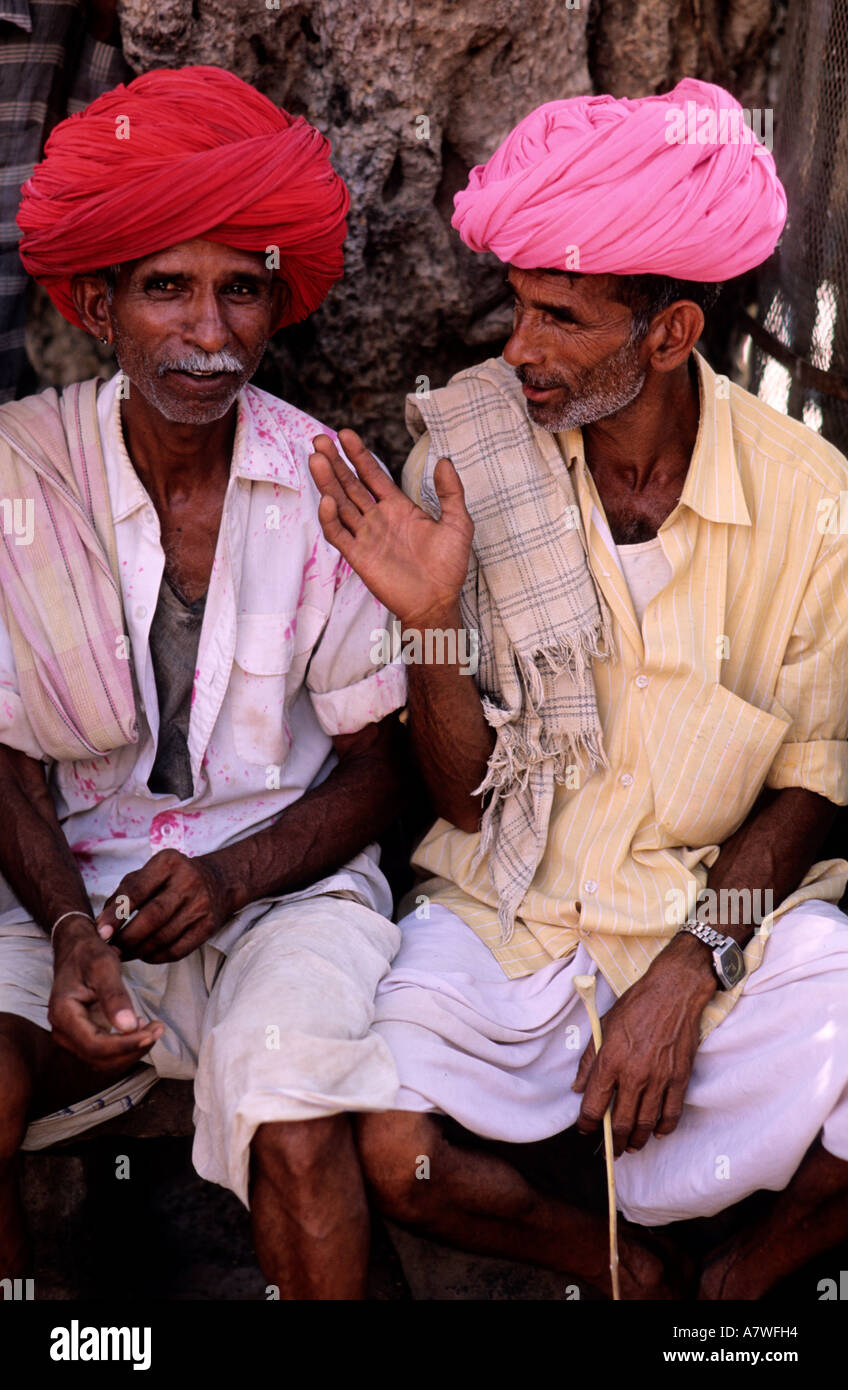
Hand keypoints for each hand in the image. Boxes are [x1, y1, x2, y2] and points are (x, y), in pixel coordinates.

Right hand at [49, 920, 163, 1068]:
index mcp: (63, 1014)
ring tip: (153, 1028)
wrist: (75, 949)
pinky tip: (139, 1029)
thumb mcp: (103, 966)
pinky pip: (104, 1053)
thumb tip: (128, 1026)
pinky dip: (125, 1047)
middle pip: (99, 1058)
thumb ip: (115, 996)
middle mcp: (62, 1031)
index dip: (126, 1045)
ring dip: (131, 1051)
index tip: (152, 1032)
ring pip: (103, 1061)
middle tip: (159, 1028)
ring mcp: (70, 1036)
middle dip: (132, 1049)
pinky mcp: (82, 1036)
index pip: (95, 1046)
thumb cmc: (89, 954)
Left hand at [95, 849, 233, 962]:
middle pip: (152, 917)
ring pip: (163, 937)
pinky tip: (145, 954)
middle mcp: (188, 882)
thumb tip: (101, 924)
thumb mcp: (149, 873)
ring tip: (124, 954)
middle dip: (127, 937)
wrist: (219, 881)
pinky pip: (177, 950)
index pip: (137, 891)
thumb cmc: (172, 878)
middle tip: (111, 949)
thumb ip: (123, 894)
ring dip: (139, 950)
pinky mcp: (209, 926)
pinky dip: (156, 957)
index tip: (101, 932)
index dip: (116, 915)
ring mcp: (201, 905)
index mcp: (168, 863)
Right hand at [308, 429, 473, 628]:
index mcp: (398, 507)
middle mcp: (378, 518)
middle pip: (350, 484)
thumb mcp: (458, 523)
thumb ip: (451, 492)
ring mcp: (366, 536)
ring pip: (340, 504)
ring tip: (316, 459)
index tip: (345, 434)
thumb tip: (444, 461)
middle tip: (319, 440)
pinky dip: (330, 518)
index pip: (373, 475)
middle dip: (335, 462)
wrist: (438, 602)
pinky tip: (326, 499)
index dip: (359, 455)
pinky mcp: (358, 557)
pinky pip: (339, 534)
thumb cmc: (449, 566)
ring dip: (327, 482)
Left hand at [572, 939, 715, 1155]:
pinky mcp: (679, 1078)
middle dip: (613, 1141)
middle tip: (610, 1149)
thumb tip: (577, 1087)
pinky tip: (657, 1132)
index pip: (593, 1104)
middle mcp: (633, 1074)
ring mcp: (659, 1078)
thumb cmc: (635, 1006)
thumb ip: (588, 1060)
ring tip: (631, 1146)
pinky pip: (672, 1113)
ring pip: (645, 1123)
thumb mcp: (602, 1026)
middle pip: (620, 1122)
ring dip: (636, 1140)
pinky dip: (664, 1128)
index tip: (585, 1129)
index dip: (586, 1123)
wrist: (673, 992)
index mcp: (610, 1060)